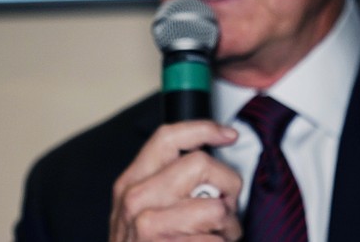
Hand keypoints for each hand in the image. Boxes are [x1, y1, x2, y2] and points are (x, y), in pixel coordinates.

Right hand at [109, 121, 241, 240]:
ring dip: (229, 225)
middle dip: (227, 185)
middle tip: (225, 207)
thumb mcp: (141, 210)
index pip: (168, 138)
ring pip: (216, 207)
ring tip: (218, 236)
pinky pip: (217, 240)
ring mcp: (150, 227)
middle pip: (202, 164)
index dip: (203, 129)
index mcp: (130, 183)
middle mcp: (136, 200)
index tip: (229, 134)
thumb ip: (165, 182)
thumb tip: (209, 157)